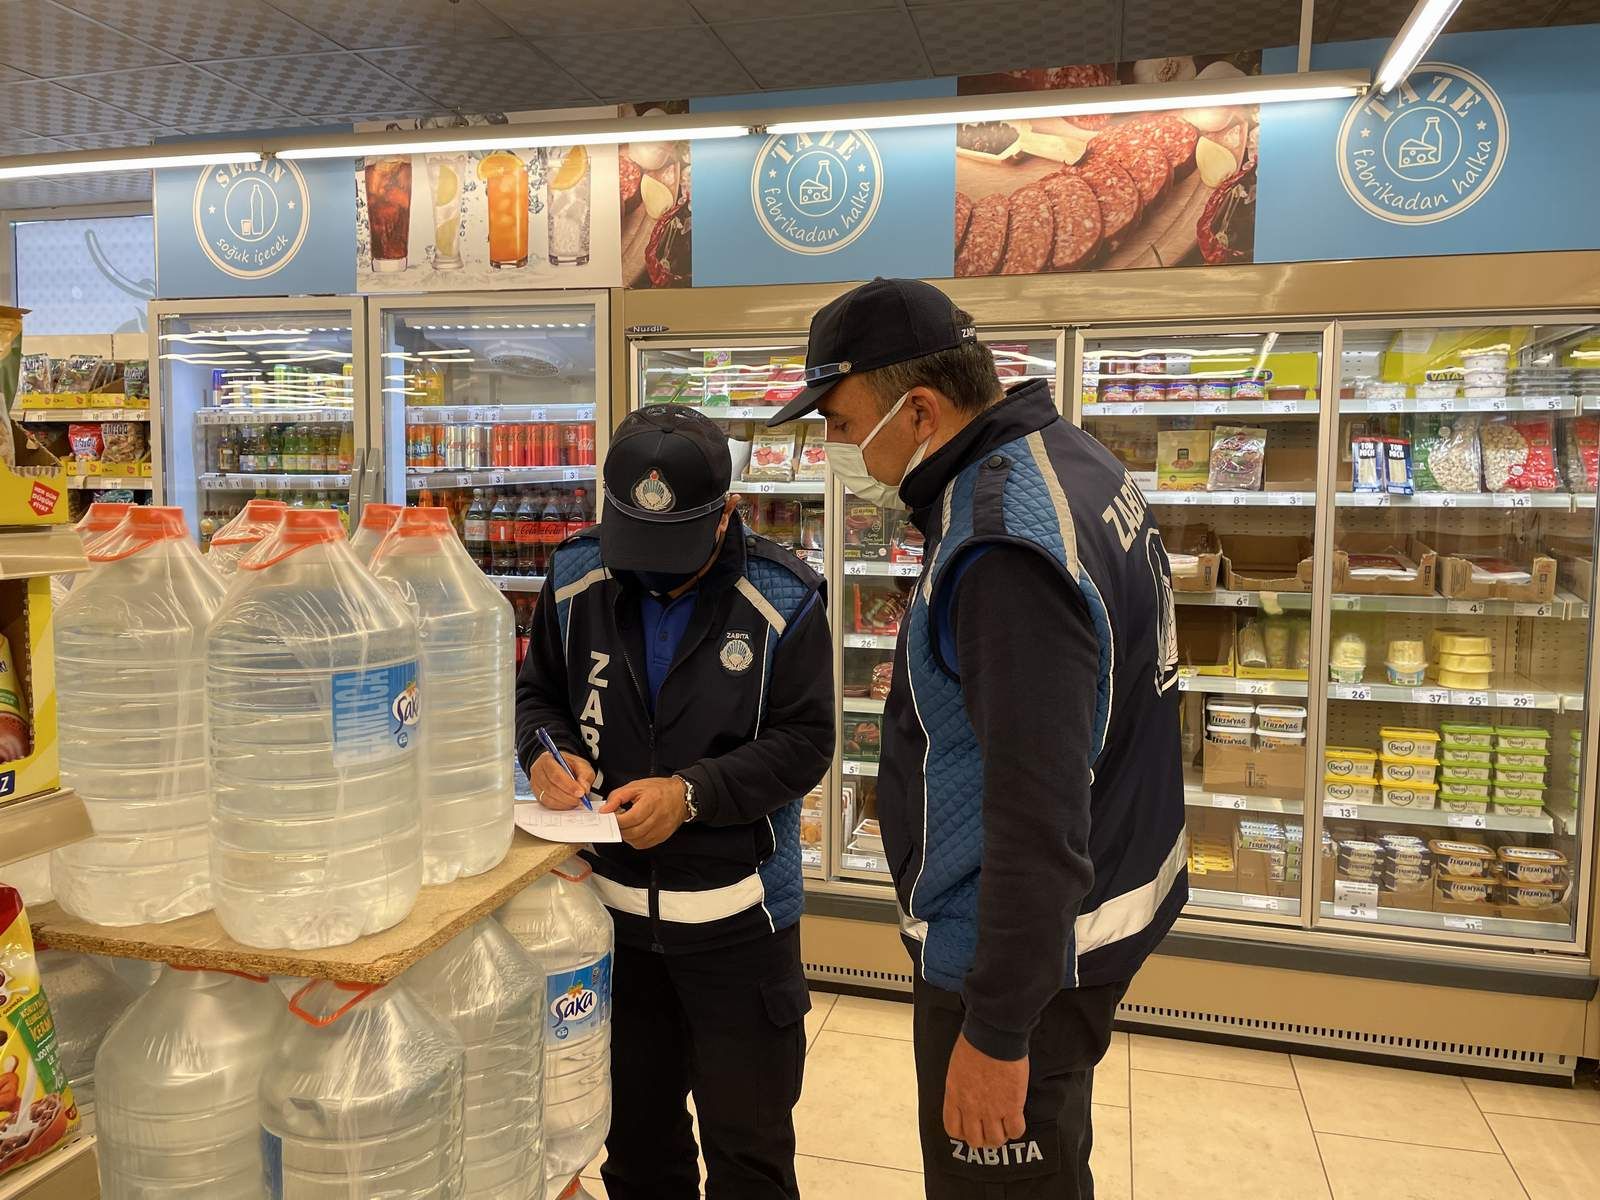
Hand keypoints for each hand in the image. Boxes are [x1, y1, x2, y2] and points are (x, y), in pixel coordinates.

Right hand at [530, 750, 593, 809]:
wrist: (560, 767)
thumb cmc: (569, 765)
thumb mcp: (580, 764)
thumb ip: (584, 774)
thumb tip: (584, 788)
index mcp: (547, 760)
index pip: (556, 774)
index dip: (569, 785)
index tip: (581, 792)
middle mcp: (538, 772)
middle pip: (550, 787)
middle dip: (568, 796)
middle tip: (580, 799)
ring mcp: (536, 784)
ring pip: (548, 798)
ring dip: (565, 802)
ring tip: (577, 801)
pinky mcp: (537, 795)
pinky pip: (547, 804)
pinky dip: (560, 806)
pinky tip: (569, 804)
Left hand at [601, 775, 688, 849]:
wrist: (681, 796)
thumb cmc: (659, 789)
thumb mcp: (635, 786)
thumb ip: (617, 797)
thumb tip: (605, 810)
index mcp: (651, 802)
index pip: (630, 818)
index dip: (617, 820)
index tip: (611, 816)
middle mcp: (658, 817)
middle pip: (632, 832)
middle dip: (620, 828)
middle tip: (617, 820)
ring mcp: (661, 829)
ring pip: (637, 840)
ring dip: (626, 835)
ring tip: (626, 825)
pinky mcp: (662, 836)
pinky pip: (643, 844)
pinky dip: (635, 840)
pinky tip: (634, 830)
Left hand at [943, 1034, 1027, 1149]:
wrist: (993, 1036)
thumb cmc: (974, 1044)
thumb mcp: (956, 1068)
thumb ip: (959, 1088)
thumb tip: (966, 1096)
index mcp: (954, 1096)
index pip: (953, 1129)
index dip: (962, 1133)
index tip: (970, 1128)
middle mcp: (971, 1108)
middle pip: (975, 1140)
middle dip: (982, 1138)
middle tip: (989, 1129)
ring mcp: (992, 1109)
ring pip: (995, 1140)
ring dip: (1000, 1135)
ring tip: (1004, 1126)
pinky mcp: (1012, 1106)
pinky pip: (1015, 1130)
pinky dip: (1016, 1129)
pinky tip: (1016, 1119)